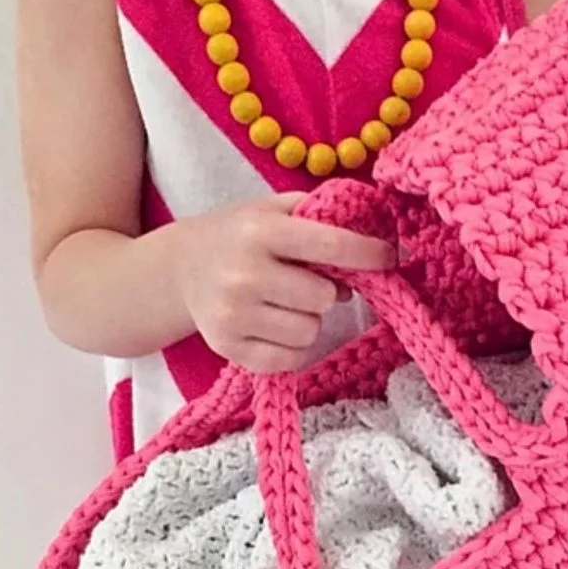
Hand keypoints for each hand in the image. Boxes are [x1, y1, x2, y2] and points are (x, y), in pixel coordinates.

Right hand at [171, 191, 395, 373]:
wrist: (180, 269)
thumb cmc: (239, 236)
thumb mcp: (273, 209)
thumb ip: (321, 213)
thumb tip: (378, 231)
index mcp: (260, 231)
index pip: (330, 245)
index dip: (367, 254)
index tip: (387, 257)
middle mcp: (243, 274)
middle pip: (322, 298)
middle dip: (326, 291)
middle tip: (309, 283)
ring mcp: (232, 315)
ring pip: (309, 333)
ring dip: (309, 320)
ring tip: (287, 304)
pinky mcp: (227, 348)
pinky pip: (289, 360)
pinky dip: (294, 347)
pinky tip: (277, 327)